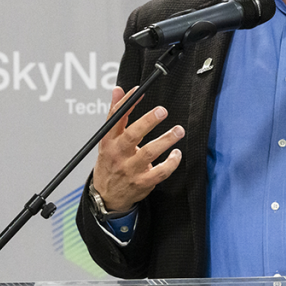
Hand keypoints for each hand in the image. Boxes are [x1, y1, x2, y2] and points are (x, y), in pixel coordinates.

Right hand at [91, 86, 183, 212]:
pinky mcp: (142, 182)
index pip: (115, 118)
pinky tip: (176, 154)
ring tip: (178, 131)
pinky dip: (171, 163)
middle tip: (162, 111)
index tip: (139, 90)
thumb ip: (115, 114)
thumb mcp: (107, 139)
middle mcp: (118, 154)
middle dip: (148, 121)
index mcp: (108, 141)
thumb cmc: (110, 163)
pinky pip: (160, 172)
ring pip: (149, 153)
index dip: (127, 103)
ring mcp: (130, 169)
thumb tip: (118, 89)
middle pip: (132, 135)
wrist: (106, 196)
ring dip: (166, 140)